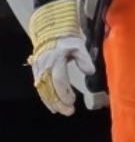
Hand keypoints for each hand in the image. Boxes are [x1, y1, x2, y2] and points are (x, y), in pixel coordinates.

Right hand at [27, 0, 95, 115]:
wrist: (50, 29)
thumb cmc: (66, 38)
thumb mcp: (78, 46)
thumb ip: (84, 59)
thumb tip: (91, 72)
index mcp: (56, 61)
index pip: (59, 81)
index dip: (65, 93)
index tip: (73, 101)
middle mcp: (45, 67)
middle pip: (51, 89)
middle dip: (59, 102)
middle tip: (68, 112)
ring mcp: (39, 69)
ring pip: (44, 90)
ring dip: (52, 102)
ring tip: (61, 111)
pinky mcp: (37, 71)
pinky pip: (40, 87)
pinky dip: (45, 97)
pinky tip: (52, 105)